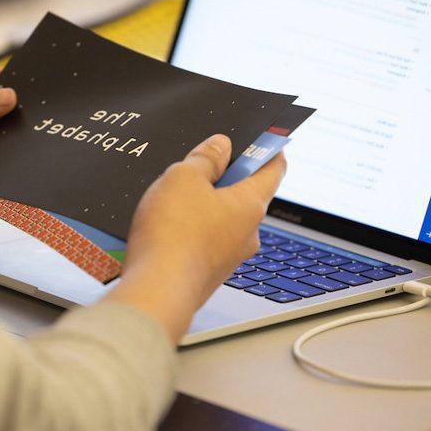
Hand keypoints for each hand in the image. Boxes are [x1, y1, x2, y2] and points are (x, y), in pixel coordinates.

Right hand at [105, 134, 285, 342]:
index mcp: (250, 205)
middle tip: (201, 166)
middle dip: (226, 179)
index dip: (269, 150)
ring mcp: (229, 258)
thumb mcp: (183, 177)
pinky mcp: (208, 274)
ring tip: (174, 200)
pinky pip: (206, 244)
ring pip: (224, 222)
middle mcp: (248, 234)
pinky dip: (192, 232)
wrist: (156, 291)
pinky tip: (167, 229)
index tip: (265, 140)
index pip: (274, 170)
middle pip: (246, 196)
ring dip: (205, 207)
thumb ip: (204, 158)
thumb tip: (220, 146)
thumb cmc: (173, 234)